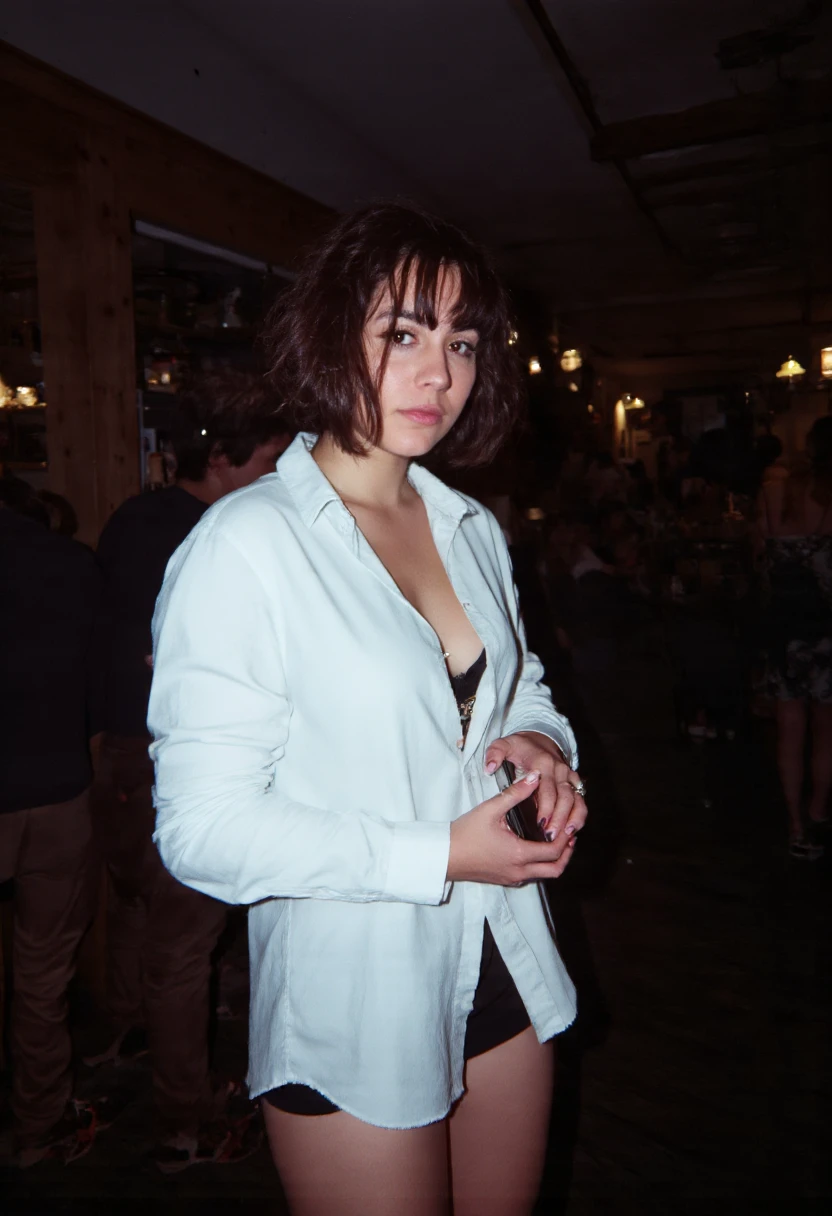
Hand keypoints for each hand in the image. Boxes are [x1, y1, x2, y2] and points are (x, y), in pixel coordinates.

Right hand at [447, 772, 576, 885]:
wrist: (443, 856)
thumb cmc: (464, 833)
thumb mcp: (490, 809)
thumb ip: (515, 793)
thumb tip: (535, 777)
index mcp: (519, 854)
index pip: (555, 850)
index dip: (566, 837)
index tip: (569, 823)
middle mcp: (519, 871)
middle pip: (555, 869)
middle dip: (566, 853)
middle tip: (569, 835)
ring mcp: (512, 877)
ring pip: (545, 875)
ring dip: (555, 860)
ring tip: (556, 840)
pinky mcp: (504, 879)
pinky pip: (531, 876)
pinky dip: (541, 864)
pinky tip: (536, 848)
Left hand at [484, 731, 585, 854]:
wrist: (539, 740)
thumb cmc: (519, 747)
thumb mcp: (504, 745)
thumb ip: (494, 754)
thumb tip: (489, 768)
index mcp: (543, 763)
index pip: (547, 789)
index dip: (546, 808)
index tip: (540, 825)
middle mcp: (559, 770)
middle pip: (565, 797)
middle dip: (559, 819)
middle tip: (550, 837)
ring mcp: (569, 776)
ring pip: (576, 800)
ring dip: (573, 819)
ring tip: (566, 837)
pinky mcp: (574, 783)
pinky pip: (581, 801)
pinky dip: (579, 816)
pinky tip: (573, 831)